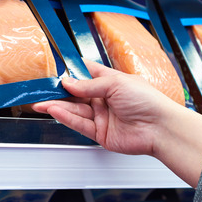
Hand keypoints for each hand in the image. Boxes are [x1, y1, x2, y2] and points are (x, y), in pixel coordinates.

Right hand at [32, 60, 201, 186]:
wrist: (160, 127)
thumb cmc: (147, 101)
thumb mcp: (115, 83)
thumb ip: (89, 85)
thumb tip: (68, 82)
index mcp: (111, 82)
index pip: (87, 73)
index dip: (71, 71)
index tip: (54, 69)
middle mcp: (105, 99)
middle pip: (76, 94)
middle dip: (59, 92)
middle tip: (41, 90)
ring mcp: (102, 116)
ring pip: (75, 110)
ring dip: (57, 106)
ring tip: (41, 102)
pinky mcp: (100, 133)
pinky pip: (79, 124)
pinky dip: (66, 117)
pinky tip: (55, 111)